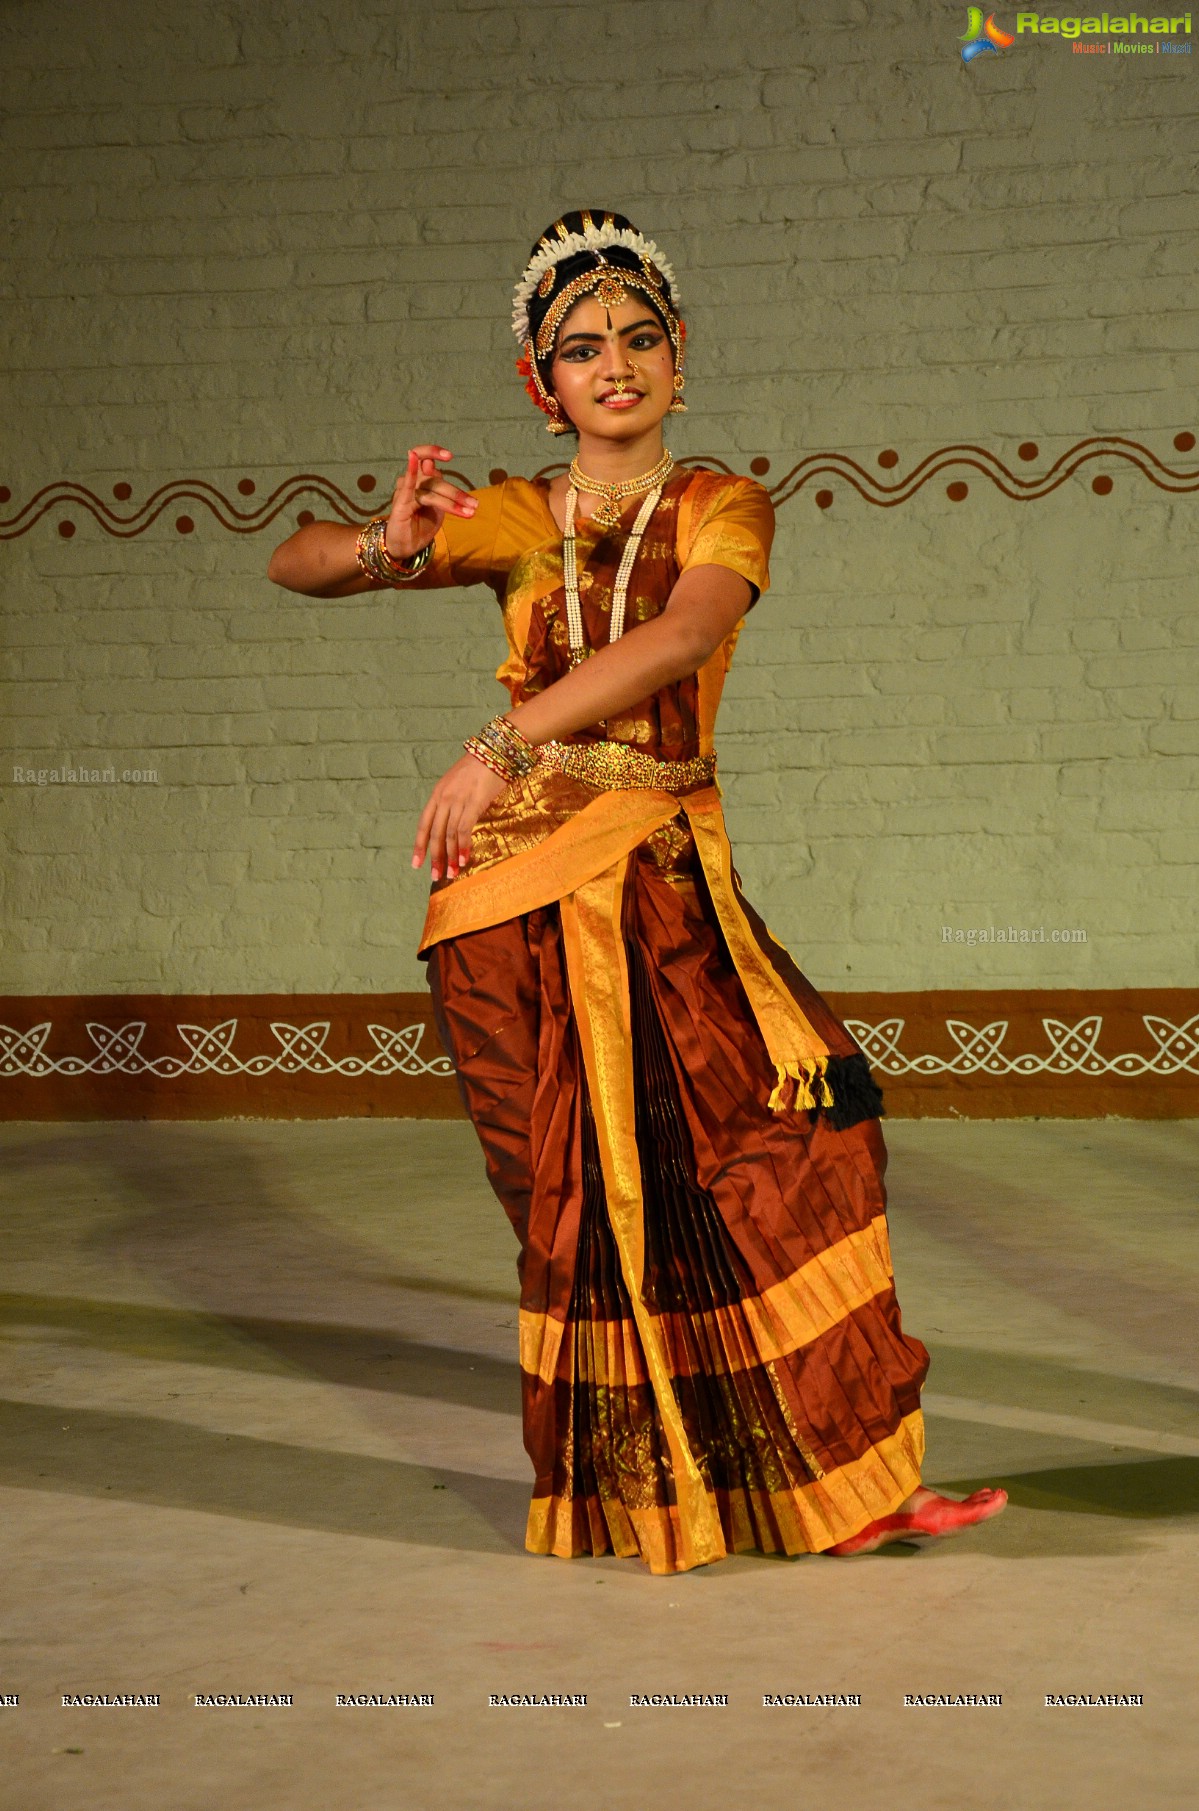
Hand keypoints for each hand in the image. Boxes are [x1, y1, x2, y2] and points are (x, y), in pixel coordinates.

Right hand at [386, 445, 477, 560]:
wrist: (406, 548)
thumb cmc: (421, 526)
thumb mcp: (437, 509)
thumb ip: (441, 492)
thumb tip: (437, 468)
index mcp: (421, 481)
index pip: (427, 459)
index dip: (435, 452)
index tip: (450, 455)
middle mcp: (413, 483)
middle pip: (435, 479)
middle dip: (456, 494)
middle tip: (474, 506)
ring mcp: (406, 492)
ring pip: (430, 487)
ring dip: (450, 500)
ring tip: (467, 511)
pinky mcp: (401, 503)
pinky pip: (407, 484)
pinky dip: (411, 470)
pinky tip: (413, 457)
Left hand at [412, 753, 507, 882]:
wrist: (495, 751)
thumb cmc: (480, 767)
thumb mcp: (458, 783)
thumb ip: (452, 802)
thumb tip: (453, 824)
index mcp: (437, 794)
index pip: (423, 824)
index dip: (419, 845)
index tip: (416, 863)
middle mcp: (444, 798)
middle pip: (435, 833)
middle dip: (434, 857)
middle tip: (435, 876)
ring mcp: (458, 800)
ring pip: (449, 835)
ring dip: (450, 857)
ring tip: (451, 873)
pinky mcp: (474, 803)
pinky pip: (464, 830)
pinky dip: (463, 847)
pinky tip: (463, 860)